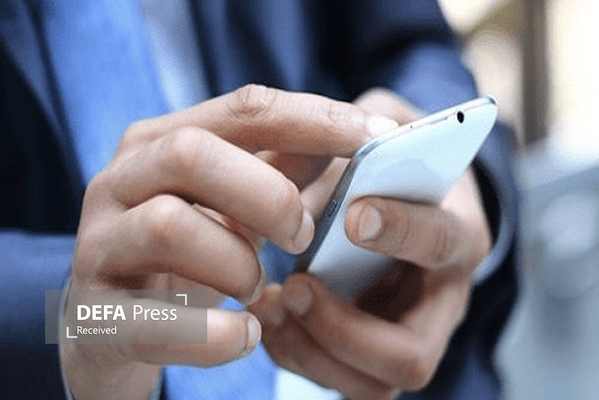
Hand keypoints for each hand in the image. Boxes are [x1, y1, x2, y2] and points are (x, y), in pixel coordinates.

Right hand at [61, 85, 399, 399]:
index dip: (315, 118)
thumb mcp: (230, 203)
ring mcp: (98, 246)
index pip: (243, 110)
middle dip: (268, 195)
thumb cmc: (185, 255)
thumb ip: (280, 166)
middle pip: (191, 154)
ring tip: (258, 288)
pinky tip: (244, 337)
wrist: (110, 327)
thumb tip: (354, 133)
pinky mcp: (94, 315)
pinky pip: (156, 323)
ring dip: (237, 264)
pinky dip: (217, 336)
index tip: (377, 135)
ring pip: (169, 226)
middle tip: (303, 235)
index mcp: (158, 143)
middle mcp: (118, 182)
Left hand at [251, 89, 491, 398]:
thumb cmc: (396, 163)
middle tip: (295, 286)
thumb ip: (361, 131)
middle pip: (412, 354)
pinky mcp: (375, 351)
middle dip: (344, 329)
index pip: (441, 242)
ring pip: (372, 384)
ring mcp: (409, 333)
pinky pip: (340, 377)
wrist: (406, 200)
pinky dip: (296, 353)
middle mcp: (442, 299)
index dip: (401, 231)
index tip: (352, 215)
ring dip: (310, 351)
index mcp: (457, 232)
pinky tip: (269, 313)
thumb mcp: (386, 130)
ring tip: (268, 303)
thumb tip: (318, 145)